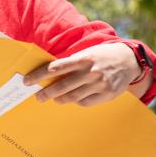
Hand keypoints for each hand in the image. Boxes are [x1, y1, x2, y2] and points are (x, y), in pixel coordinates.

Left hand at [23, 43, 139, 106]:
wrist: (128, 60)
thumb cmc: (100, 56)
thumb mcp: (85, 54)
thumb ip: (69, 63)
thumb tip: (48, 74)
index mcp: (82, 59)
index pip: (55, 68)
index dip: (39, 75)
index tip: (27, 81)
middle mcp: (91, 72)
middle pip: (62, 85)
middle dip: (47, 92)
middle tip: (38, 96)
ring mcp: (100, 84)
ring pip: (73, 96)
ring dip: (59, 99)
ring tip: (52, 98)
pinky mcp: (107, 94)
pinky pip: (86, 102)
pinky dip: (76, 101)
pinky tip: (72, 99)